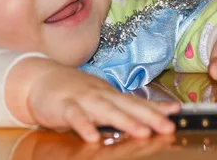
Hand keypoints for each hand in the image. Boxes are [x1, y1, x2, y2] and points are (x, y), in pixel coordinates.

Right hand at [5, 57, 180, 141]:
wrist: (40, 78)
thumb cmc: (77, 92)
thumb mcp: (106, 97)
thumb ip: (134, 105)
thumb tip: (169, 109)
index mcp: (111, 95)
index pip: (137, 102)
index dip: (156, 110)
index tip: (176, 117)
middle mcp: (100, 95)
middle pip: (127, 105)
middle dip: (148, 117)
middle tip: (167, 128)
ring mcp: (82, 99)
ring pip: (105, 110)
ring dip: (124, 121)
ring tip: (141, 133)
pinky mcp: (63, 106)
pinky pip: (74, 117)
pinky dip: (84, 126)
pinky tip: (93, 137)